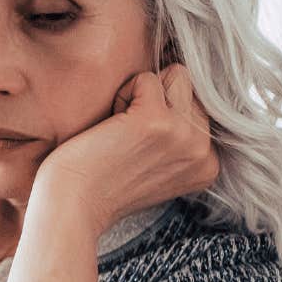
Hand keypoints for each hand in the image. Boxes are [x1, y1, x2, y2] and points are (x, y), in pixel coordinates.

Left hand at [37, 63, 219, 232]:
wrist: (73, 205)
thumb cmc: (103, 183)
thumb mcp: (159, 166)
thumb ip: (179, 137)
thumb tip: (180, 84)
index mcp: (208, 165)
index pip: (199, 108)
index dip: (163, 117)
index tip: (139, 151)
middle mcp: (204, 151)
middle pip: (188, 89)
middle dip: (154, 102)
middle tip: (127, 140)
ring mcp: (184, 135)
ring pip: (175, 76)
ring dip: (141, 94)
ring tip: (122, 129)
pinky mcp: (157, 120)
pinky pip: (145, 78)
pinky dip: (122, 94)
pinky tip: (110, 126)